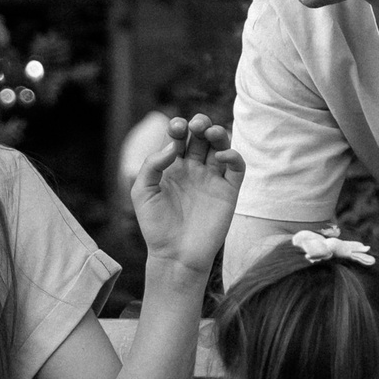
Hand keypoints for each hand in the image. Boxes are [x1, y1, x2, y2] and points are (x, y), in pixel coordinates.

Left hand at [130, 112, 244, 276]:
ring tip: (210, 132)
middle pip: (202, 136)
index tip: (175, 128)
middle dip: (200, 123)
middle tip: (196, 125)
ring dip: (218, 133)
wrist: (175, 255)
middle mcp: (194, 169)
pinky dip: (233, 156)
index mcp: (173, 167)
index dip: (178, 127)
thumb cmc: (155, 226)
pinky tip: (221, 156)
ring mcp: (212, 179)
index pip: (179, 138)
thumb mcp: (142, 192)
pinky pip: (237, 168)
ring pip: (221, 146)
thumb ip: (152, 165)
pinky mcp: (228, 192)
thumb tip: (174, 146)